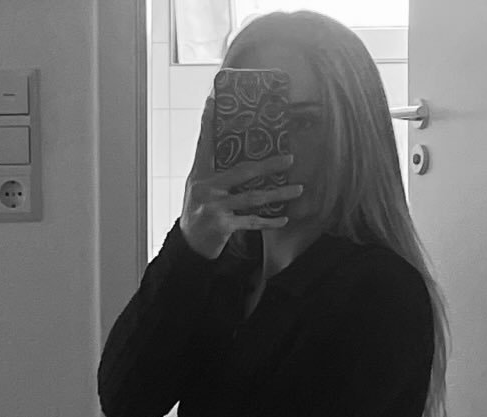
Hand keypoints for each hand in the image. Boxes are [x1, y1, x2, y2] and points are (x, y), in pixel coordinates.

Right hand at [179, 96, 304, 260]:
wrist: (189, 245)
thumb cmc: (198, 212)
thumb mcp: (198, 187)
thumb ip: (212, 169)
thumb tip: (234, 150)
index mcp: (199, 174)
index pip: (205, 143)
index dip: (208, 121)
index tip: (213, 100)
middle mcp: (206, 187)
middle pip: (242, 171)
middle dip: (268, 164)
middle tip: (290, 158)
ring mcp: (214, 207)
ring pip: (252, 197)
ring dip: (278, 194)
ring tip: (298, 189)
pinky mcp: (222, 226)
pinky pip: (251, 222)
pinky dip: (269, 222)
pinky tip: (284, 219)